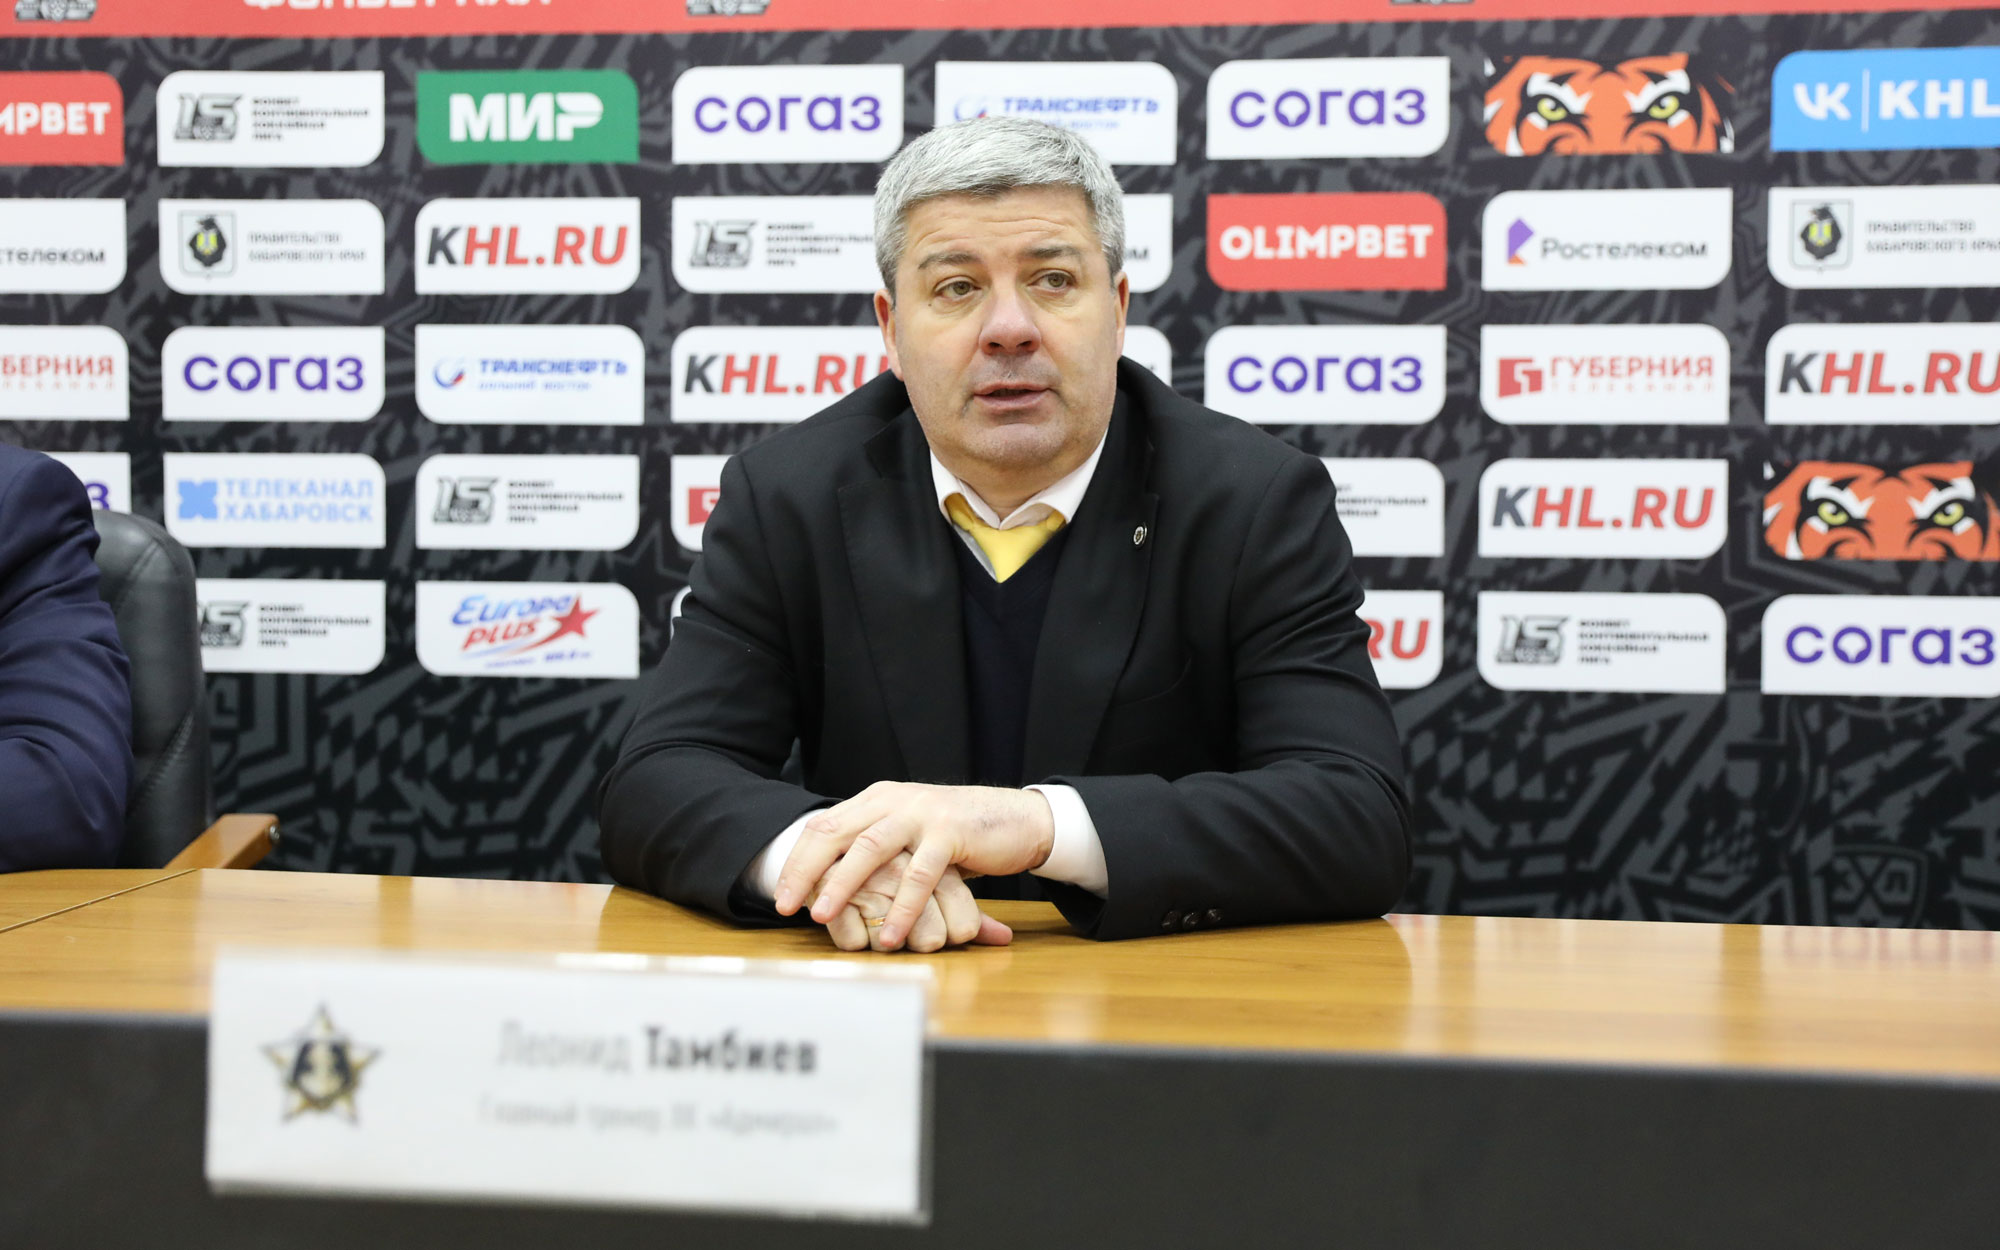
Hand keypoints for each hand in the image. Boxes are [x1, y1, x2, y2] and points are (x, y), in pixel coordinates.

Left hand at [776, 782, 1054, 950]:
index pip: (823, 825)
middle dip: (805, 871)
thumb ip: (876, 848)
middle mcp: (893, 800)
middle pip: (836, 832)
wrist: (1019, 819)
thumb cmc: (959, 835)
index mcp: (877, 799)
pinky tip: (889, 935)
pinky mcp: (950, 832)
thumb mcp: (910, 834)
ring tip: (821, 918)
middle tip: (785, 907)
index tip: (779, 894)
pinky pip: (918, 874)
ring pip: (870, 848)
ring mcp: (921, 813)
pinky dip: (901, 907)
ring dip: (842, 885)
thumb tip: (830, 882)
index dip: (797, 859)